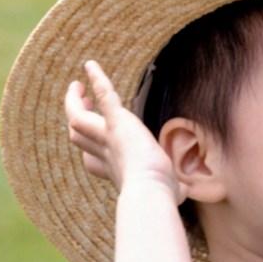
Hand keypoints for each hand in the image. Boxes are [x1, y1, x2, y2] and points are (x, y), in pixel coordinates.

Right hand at [65, 58, 176, 196]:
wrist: (151, 190)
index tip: (92, 146)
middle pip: (78, 135)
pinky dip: (97, 79)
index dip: (89, 152)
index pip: (92, 161)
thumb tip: (187, 192)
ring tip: (78, 85)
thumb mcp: (168, 192)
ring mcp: (107, 136)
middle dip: (77, 118)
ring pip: (78, 117)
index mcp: (113, 170)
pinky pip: (103, 95)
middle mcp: (104, 153)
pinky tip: (90, 65)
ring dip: (75, 101)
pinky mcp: (117, 122)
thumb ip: (175, 190)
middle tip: (82, 102)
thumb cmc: (160, 196)